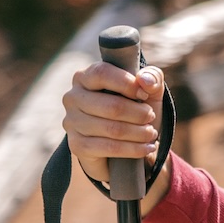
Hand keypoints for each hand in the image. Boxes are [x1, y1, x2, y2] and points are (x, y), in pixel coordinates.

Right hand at [62, 62, 173, 211]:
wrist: (123, 144)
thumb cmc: (134, 108)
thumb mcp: (148, 90)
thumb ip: (152, 77)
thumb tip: (145, 80)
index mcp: (85, 77)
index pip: (102, 73)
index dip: (127, 84)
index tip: (144, 94)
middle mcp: (73, 98)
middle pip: (112, 106)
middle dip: (139, 114)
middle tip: (151, 117)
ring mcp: (72, 122)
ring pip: (113, 129)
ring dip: (139, 133)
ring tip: (151, 133)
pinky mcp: (77, 145)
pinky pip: (109, 148)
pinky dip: (134, 149)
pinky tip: (147, 148)